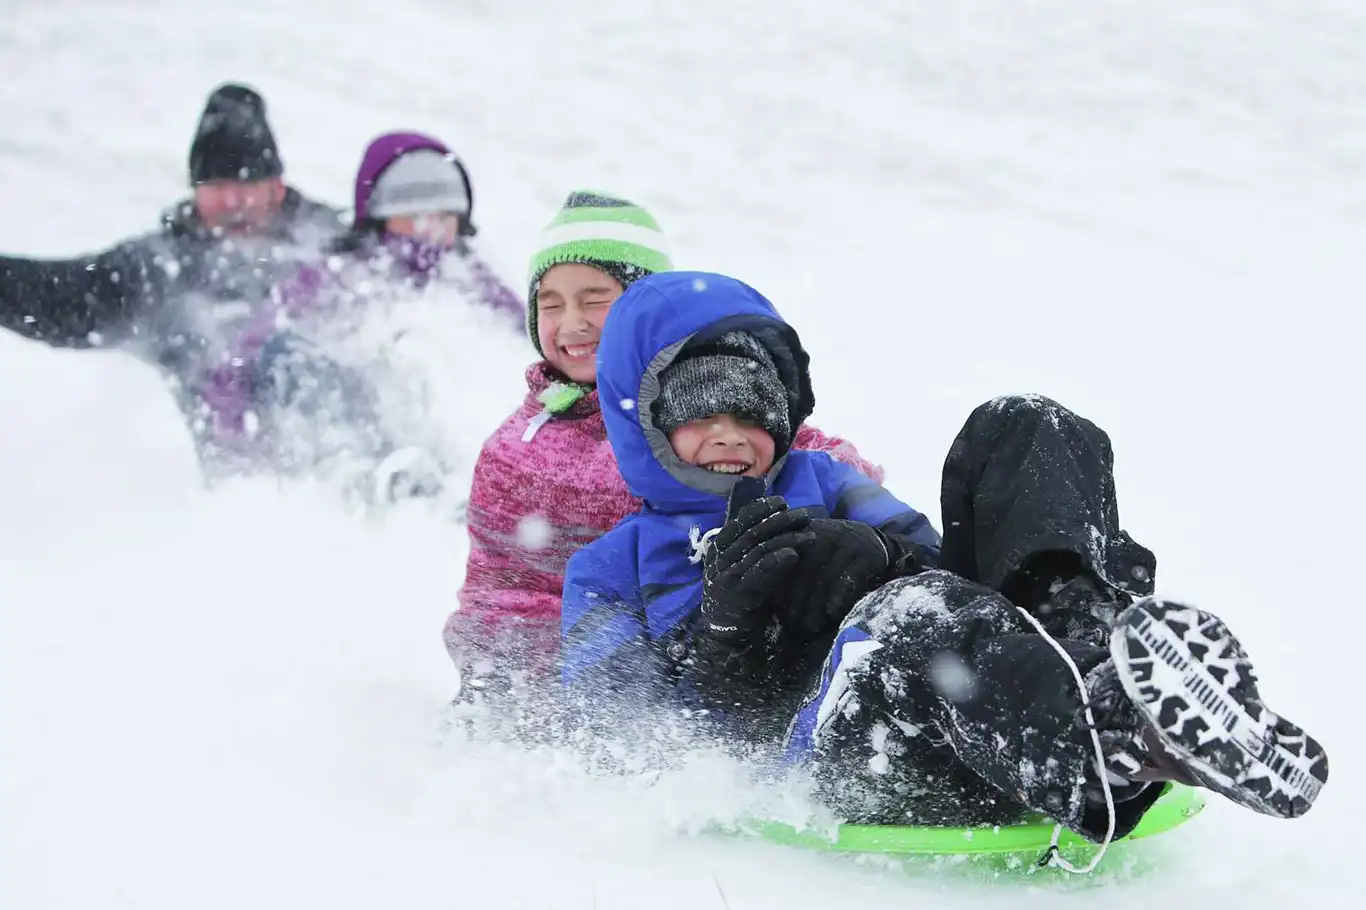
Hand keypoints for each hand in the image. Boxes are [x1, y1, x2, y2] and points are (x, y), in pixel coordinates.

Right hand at [700, 478, 814, 641]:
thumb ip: (752, 544)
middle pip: (753, 532)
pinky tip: (793, 554)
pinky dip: (776, 560)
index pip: (740, 520)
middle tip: (805, 515)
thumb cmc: (739, 595)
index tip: (782, 502)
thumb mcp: (742, 565)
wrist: (726, 633)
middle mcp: (720, 558)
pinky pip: (758, 571)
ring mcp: (726, 574)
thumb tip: (774, 516)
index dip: (761, 509)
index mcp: (719, 547)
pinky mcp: (736, 592)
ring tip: (810, 536)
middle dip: (781, 521)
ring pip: (759, 548)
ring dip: (787, 539)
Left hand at [784, 519, 895, 637]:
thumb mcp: (808, 554)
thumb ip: (787, 570)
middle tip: (790, 623)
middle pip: (802, 569)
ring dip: (814, 605)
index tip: (773, 609)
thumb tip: (770, 604)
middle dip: (795, 599)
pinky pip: (848, 579)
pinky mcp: (866, 554)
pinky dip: (838, 598)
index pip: (782, 558)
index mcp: (800, 530)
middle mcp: (821, 532)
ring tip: (808, 627)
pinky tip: (831, 614)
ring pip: (823, 576)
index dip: (777, 584)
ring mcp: (845, 541)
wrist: (873, 544)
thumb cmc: (832, 557)